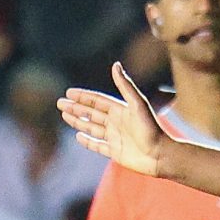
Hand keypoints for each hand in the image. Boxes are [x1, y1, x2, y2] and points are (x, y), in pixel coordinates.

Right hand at [57, 63, 171, 177]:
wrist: (160, 155)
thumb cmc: (152, 128)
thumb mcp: (138, 104)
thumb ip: (125, 86)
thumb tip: (115, 64)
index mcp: (120, 110)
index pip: (97, 101)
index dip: (83, 96)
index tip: (68, 93)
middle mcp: (116, 122)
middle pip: (91, 113)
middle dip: (75, 108)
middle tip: (59, 103)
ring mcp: (114, 137)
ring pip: (91, 127)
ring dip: (78, 121)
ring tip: (64, 115)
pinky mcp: (114, 152)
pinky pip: (97, 145)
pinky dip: (87, 140)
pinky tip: (78, 136)